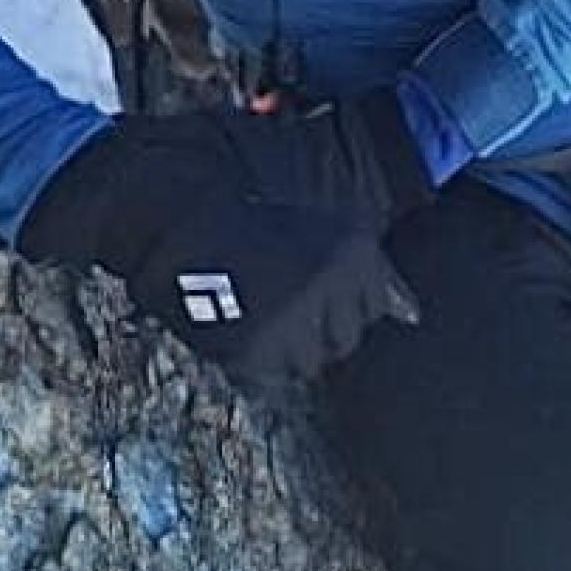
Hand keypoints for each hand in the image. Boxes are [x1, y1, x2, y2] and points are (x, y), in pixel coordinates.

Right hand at [16, 100, 429, 388]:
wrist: (159, 199)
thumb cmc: (233, 195)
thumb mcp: (313, 216)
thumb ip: (363, 267)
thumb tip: (412, 315)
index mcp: (353, 245)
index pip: (378, 305)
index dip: (340, 296)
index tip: (305, 280)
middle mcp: (334, 283)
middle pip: (347, 337)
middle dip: (318, 321)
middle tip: (276, 292)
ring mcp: (295, 317)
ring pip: (311, 361)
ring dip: (287, 342)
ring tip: (255, 303)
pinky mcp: (251, 348)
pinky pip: (269, 375)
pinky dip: (254, 356)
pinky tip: (235, 320)